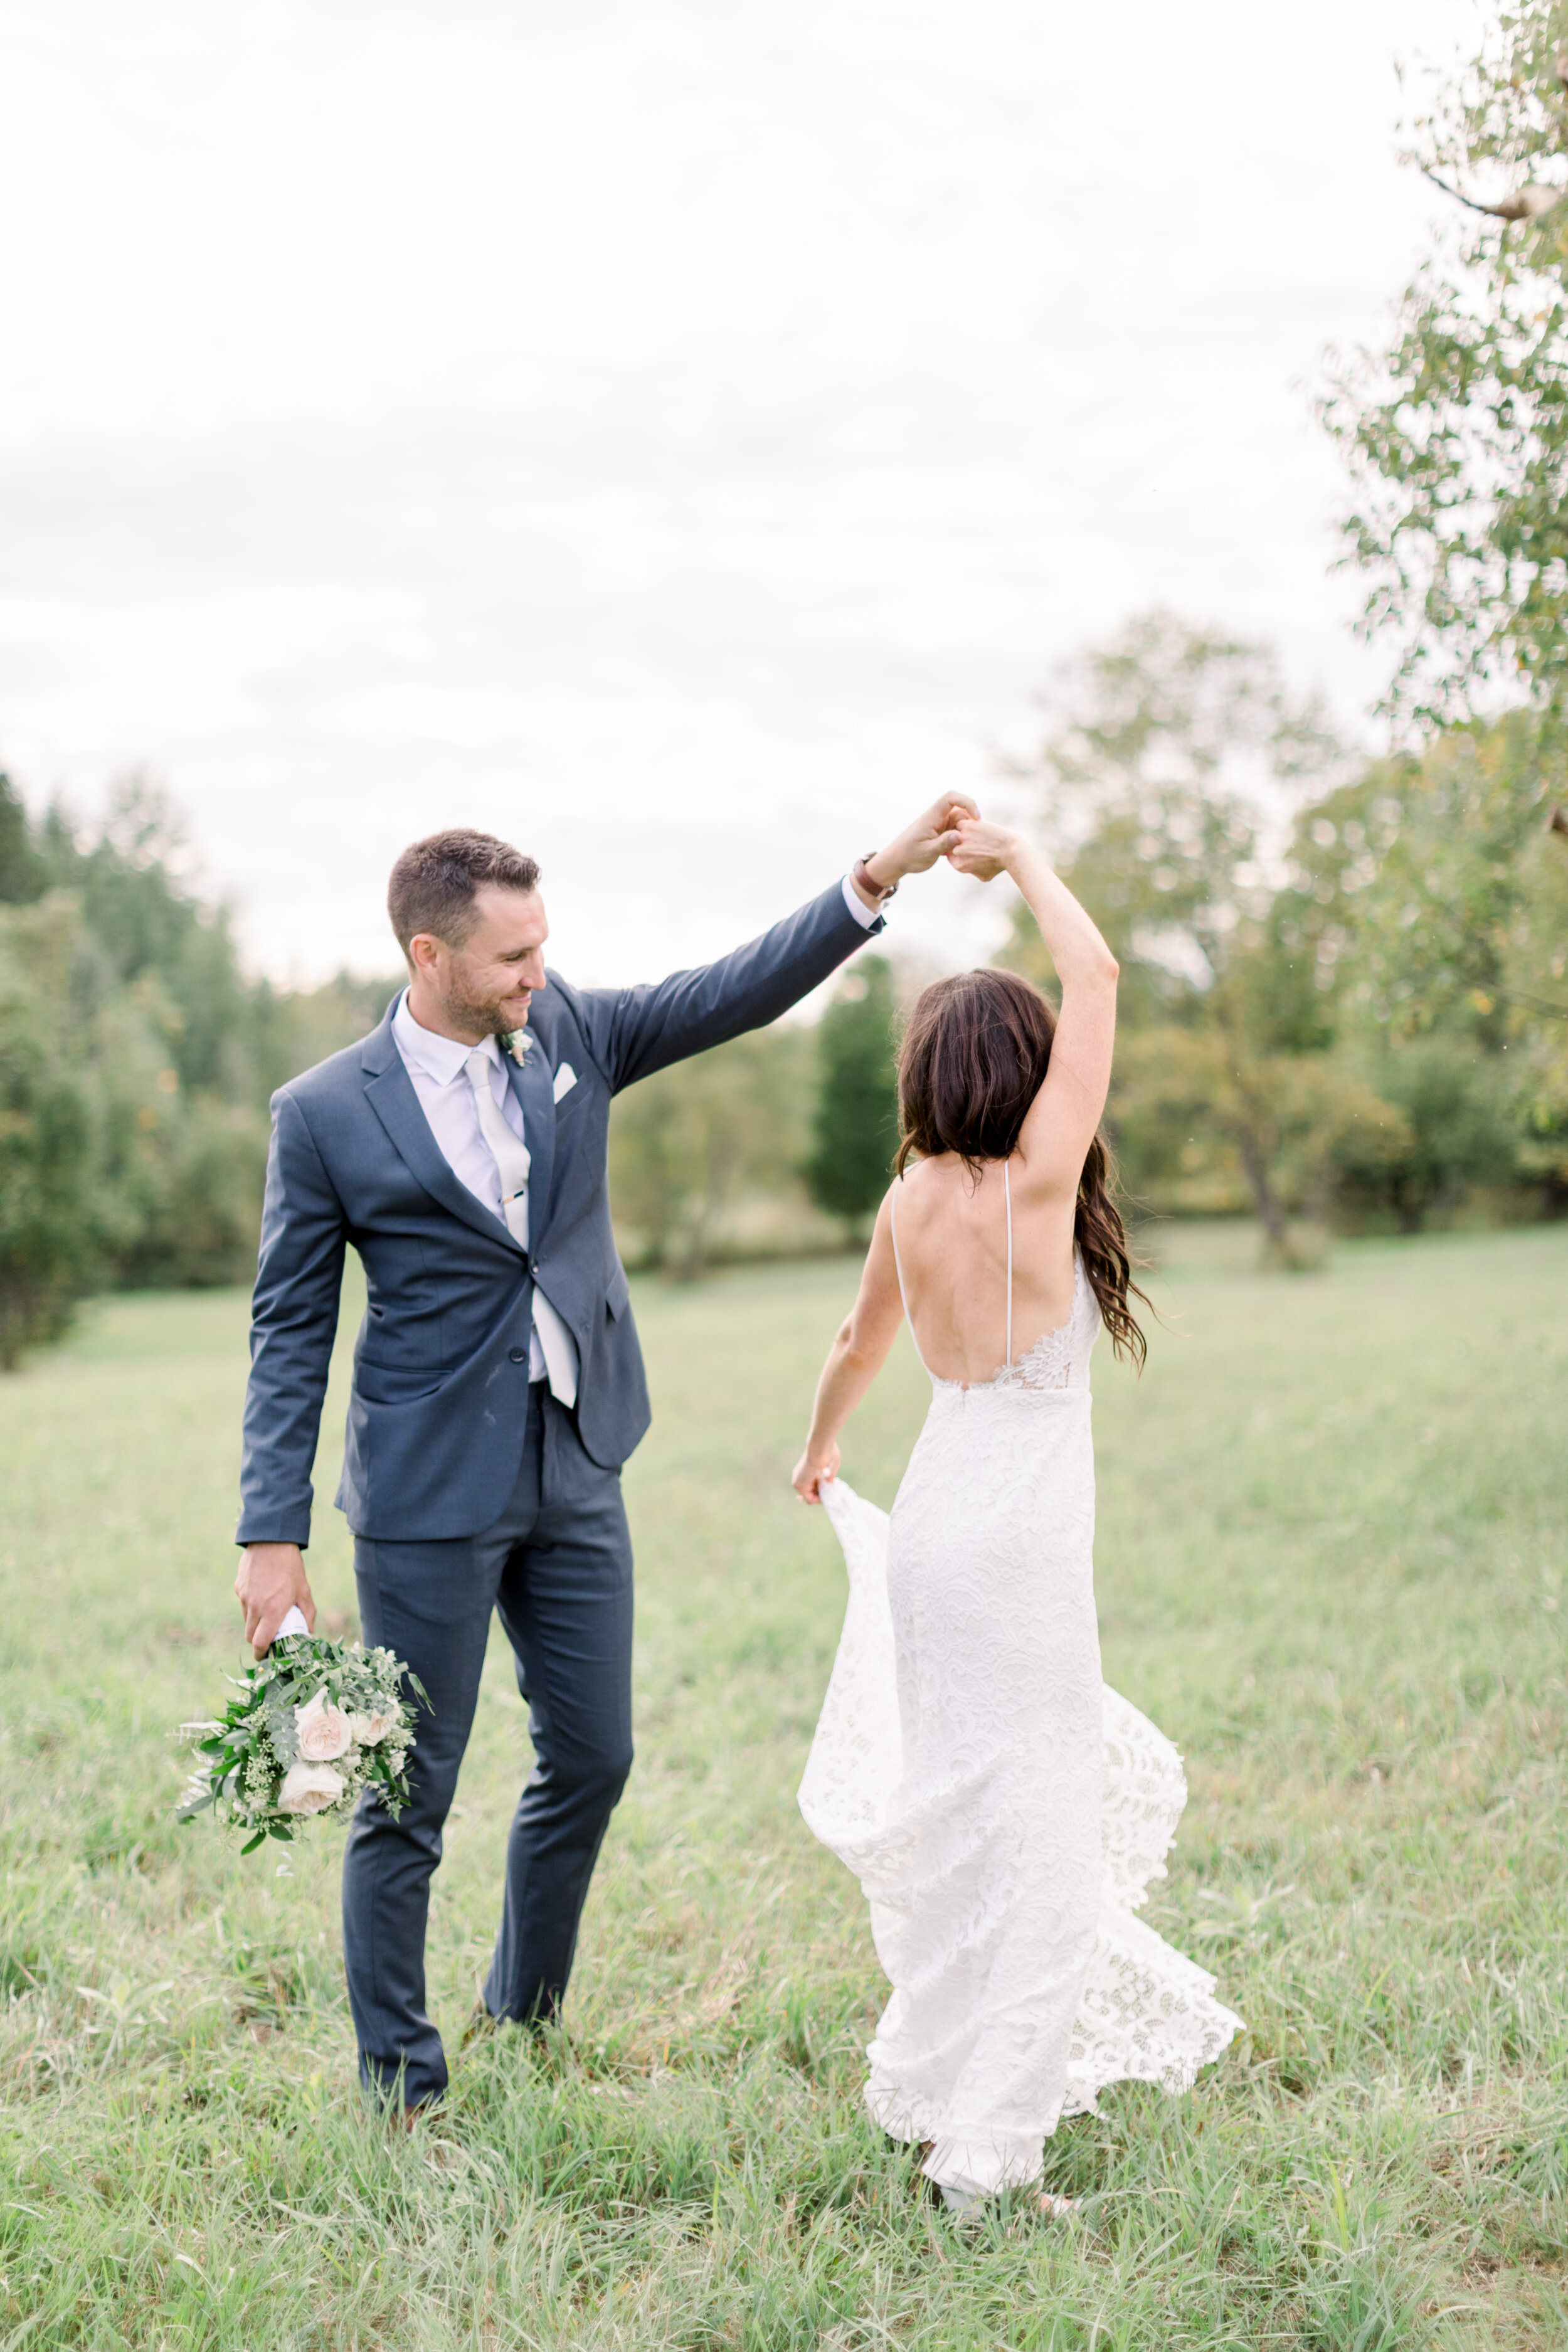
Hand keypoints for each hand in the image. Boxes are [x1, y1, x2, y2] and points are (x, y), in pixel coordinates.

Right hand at [235, 1542, 315, 1657]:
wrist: (271, 1541)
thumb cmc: (291, 1567)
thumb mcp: (304, 1591)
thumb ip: (307, 1614)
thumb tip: (309, 1631)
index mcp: (272, 1612)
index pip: (259, 1643)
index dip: (260, 1654)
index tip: (263, 1657)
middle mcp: (255, 1607)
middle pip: (249, 1635)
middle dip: (257, 1641)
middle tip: (268, 1638)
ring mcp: (244, 1597)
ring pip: (246, 1619)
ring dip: (254, 1622)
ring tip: (268, 1612)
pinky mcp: (238, 1587)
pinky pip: (243, 1603)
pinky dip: (251, 1605)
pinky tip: (262, 1593)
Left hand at [791, 1440, 840, 1503]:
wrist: (820, 1448)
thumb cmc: (827, 1453)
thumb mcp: (831, 1468)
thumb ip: (829, 1479)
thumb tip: (830, 1487)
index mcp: (808, 1469)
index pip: (813, 1485)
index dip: (823, 1490)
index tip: (831, 1490)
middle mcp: (801, 1475)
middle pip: (811, 1492)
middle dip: (822, 1495)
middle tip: (831, 1495)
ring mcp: (798, 1480)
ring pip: (810, 1497)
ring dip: (821, 1498)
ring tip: (829, 1494)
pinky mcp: (798, 1485)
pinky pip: (809, 1498)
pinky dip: (818, 1500)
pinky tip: (825, 1495)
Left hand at [862, 792, 980, 891]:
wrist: (897, 861)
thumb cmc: (909, 856)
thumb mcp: (927, 853)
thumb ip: (943, 844)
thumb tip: (960, 836)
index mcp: (931, 817)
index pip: (951, 798)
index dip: (967, 802)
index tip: (976, 818)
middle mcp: (937, 818)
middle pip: (960, 811)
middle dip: (969, 823)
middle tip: (972, 841)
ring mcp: (940, 824)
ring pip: (960, 822)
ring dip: (965, 833)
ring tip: (961, 849)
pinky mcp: (942, 832)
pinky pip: (956, 830)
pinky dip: (961, 839)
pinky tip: (956, 852)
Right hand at [945, 817, 1020, 882]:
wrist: (1010, 851)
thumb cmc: (999, 865)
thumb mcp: (983, 876)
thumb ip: (971, 871)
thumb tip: (967, 867)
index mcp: (958, 865)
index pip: (950, 856)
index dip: (958, 851)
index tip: (967, 848)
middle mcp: (957, 852)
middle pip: (950, 844)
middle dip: (957, 841)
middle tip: (971, 839)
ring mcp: (961, 838)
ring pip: (954, 832)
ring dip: (961, 832)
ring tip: (974, 833)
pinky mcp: (968, 826)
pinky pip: (961, 823)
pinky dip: (967, 824)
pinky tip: (977, 827)